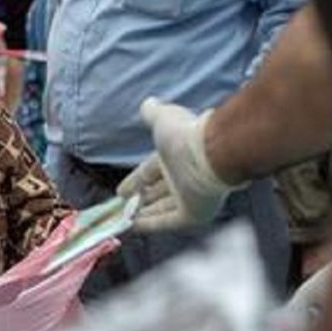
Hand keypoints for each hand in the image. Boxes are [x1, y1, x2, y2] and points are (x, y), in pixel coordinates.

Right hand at [117, 98, 241, 232]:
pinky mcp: (193, 214)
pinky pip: (167, 221)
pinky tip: (133, 227)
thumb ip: (153, 113)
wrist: (211, 153)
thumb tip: (148, 103)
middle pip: (157, 192)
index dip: (134, 181)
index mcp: (175, 157)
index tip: (120, 192)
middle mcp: (182, 178)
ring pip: (162, 208)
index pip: (150, 172)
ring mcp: (189, 198)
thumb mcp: (163, 119)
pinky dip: (150, 224)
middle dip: (141, 200)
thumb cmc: (185, 134)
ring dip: (143, 214)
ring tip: (124, 220)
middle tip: (122, 208)